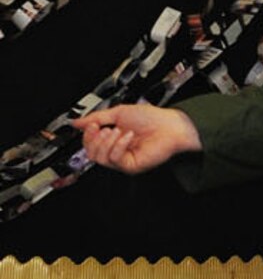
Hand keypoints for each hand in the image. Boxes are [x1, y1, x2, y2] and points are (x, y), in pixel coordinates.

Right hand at [72, 104, 200, 174]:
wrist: (170, 125)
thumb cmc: (152, 119)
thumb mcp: (117, 113)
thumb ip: (96, 118)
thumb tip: (77, 122)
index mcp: (113, 139)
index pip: (90, 144)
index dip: (87, 135)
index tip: (91, 125)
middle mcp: (117, 150)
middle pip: (91, 154)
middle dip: (93, 139)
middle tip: (103, 128)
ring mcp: (124, 159)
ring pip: (100, 158)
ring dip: (105, 142)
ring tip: (117, 131)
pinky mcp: (131, 165)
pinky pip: (115, 159)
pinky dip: (118, 145)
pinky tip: (128, 136)